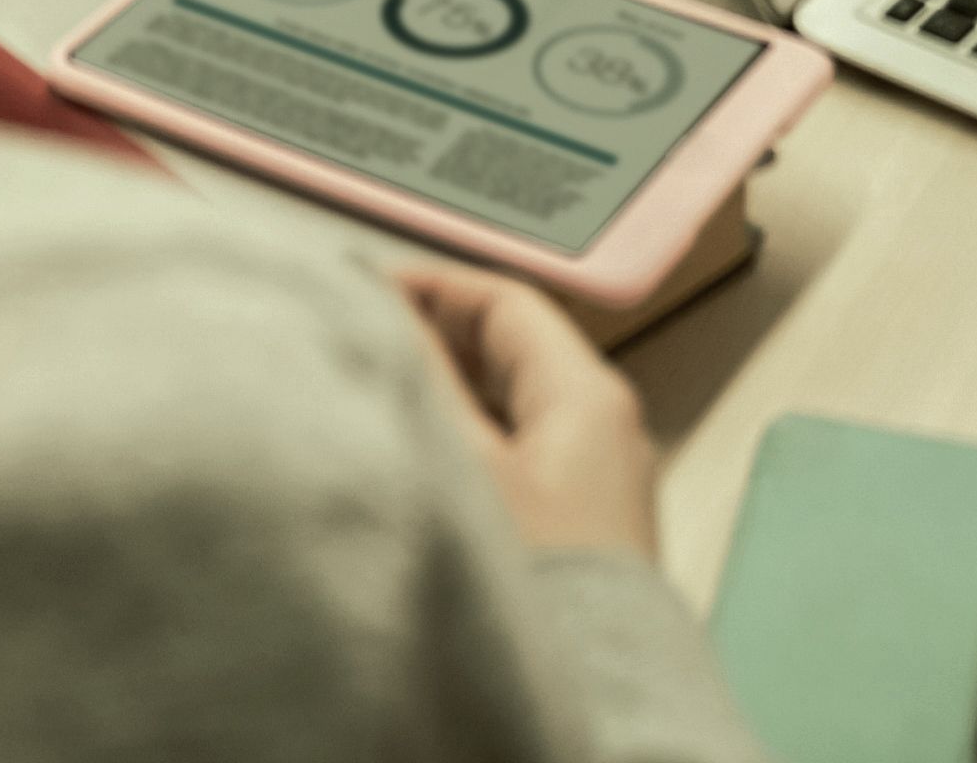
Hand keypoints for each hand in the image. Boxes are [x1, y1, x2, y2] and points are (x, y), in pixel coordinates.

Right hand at [395, 261, 662, 562]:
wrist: (594, 690)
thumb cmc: (545, 584)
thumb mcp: (465, 462)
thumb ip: (425, 376)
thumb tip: (389, 310)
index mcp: (591, 396)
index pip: (507, 301)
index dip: (434, 286)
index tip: (372, 287)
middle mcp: (607, 430)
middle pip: (514, 352)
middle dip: (438, 339)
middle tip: (370, 338)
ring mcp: (597, 481)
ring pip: (513, 406)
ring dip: (450, 394)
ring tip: (386, 397)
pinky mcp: (582, 528)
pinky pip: (521, 455)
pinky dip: (470, 441)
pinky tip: (426, 463)